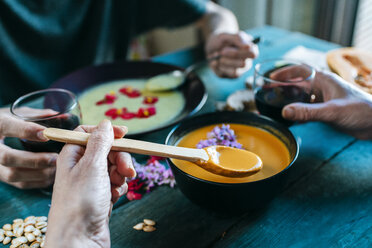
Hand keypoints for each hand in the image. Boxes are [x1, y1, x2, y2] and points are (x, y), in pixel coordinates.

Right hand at [0, 107, 56, 188]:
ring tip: (57, 167)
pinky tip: (52, 175)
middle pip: (7, 158)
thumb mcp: (18, 113)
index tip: (46, 134)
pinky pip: (18, 184)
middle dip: (34, 160)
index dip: (26, 131)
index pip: (6, 126)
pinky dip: (37, 182)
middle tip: (55, 158)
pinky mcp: (2, 176)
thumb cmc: (7, 121)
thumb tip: (63, 115)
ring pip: (13, 175)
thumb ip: (37, 115)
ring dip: (38, 173)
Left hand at [46, 120, 135, 247]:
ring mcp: (91, 183)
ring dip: (121, 174)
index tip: (124, 134)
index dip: (107, 132)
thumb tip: (105, 123)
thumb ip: (100, 142)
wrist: (79, 240)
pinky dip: (119, 188)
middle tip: (127, 170)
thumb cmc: (80, 204)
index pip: (89, 133)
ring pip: (114, 167)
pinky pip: (115, 183)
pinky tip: (114, 197)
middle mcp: (80, 167)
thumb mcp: (91, 166)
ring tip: (117, 187)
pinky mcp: (100, 196)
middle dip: (120, 158)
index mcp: (72, 155)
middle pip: (106, 150)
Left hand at [205, 31, 258, 77]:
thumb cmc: (222, 40)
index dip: (241, 52)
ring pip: (235, 72)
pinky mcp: (229, 76)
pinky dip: (217, 67)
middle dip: (229, 57)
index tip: (228, 47)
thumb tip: (249, 46)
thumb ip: (238, 39)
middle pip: (243, 64)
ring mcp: (239, 71)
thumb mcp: (227, 35)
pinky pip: (224, 75)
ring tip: (217, 55)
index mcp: (250, 50)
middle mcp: (247, 62)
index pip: (253, 54)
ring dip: (223, 63)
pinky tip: (214, 61)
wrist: (211, 47)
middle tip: (221, 51)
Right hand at [278, 69, 371, 138]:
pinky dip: (297, 112)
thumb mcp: (332, 111)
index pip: (301, 70)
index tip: (271, 77)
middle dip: (283, 87)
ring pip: (302, 97)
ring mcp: (324, 100)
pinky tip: (290, 118)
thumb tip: (285, 112)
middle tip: (268, 92)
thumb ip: (308, 112)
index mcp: (324, 80)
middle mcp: (323, 88)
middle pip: (298, 84)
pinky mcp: (326, 111)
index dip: (285, 72)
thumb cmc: (361, 111)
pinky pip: (307, 109)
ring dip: (289, 100)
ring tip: (275, 105)